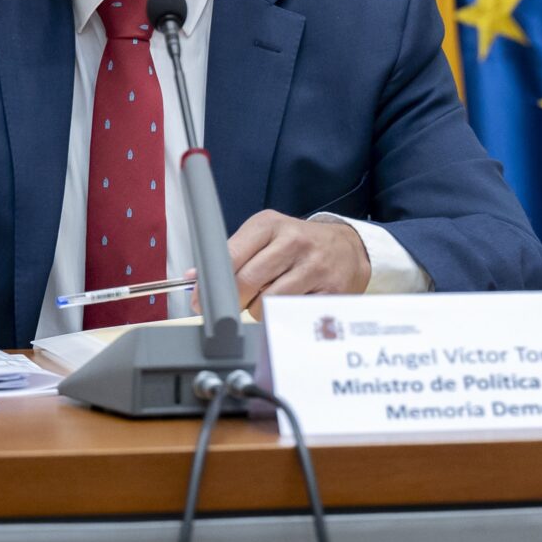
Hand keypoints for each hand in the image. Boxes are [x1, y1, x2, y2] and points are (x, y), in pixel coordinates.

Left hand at [185, 211, 370, 317]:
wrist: (348, 248)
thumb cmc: (298, 244)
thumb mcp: (266, 237)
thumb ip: (231, 255)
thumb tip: (193, 279)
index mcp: (270, 224)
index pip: (230, 255)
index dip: (211, 284)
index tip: (201, 301)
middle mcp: (293, 240)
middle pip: (247, 282)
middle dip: (234, 301)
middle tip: (236, 305)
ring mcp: (314, 265)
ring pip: (267, 303)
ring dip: (259, 311)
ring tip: (267, 301)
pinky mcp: (330, 289)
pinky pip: (292, 314)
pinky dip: (283, 317)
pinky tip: (289, 304)